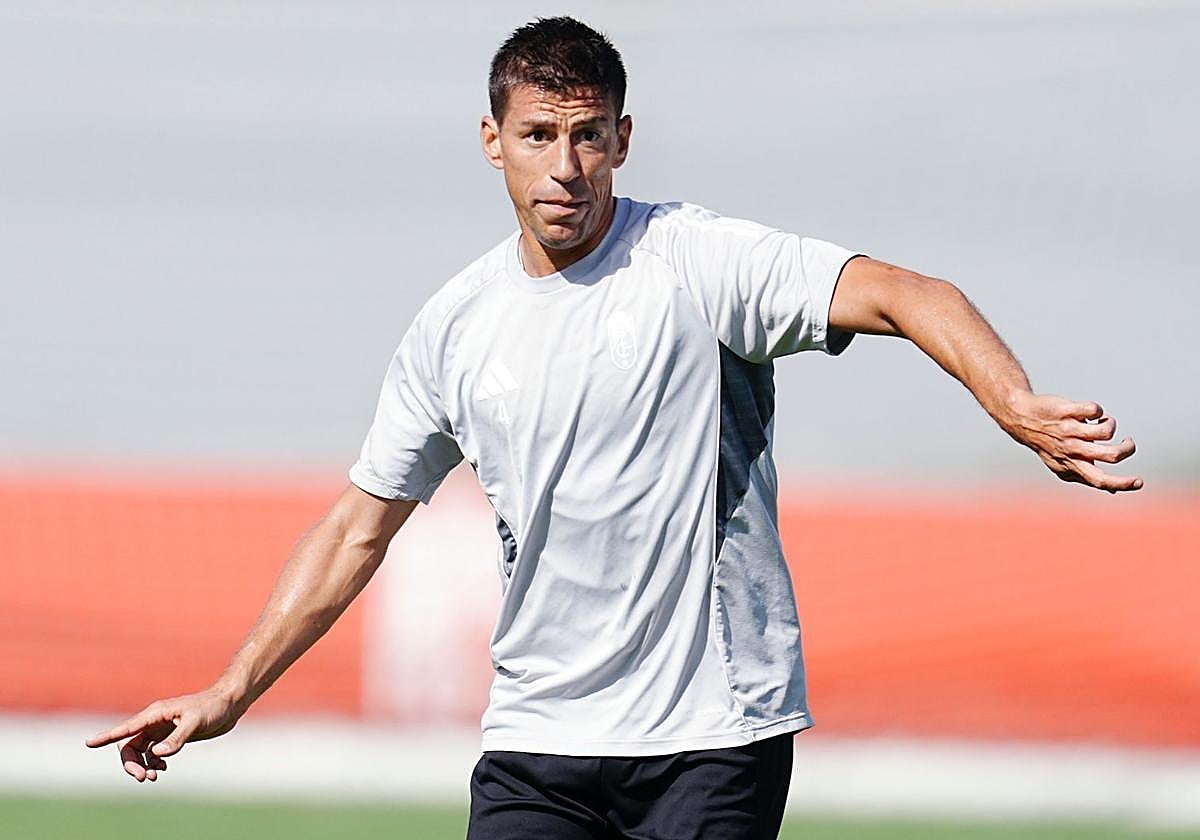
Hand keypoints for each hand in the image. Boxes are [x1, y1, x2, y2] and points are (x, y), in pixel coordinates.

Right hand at [84, 686, 243, 781]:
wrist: (229, 705)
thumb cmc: (212, 708)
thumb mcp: (196, 722)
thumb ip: (177, 738)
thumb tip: (157, 754)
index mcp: (155, 714)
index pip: (126, 728)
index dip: (107, 737)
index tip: (89, 743)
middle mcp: (154, 721)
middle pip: (129, 745)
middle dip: (131, 763)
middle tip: (144, 778)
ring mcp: (161, 729)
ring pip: (139, 751)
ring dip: (142, 765)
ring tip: (154, 777)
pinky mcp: (170, 736)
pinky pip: (152, 753)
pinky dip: (153, 763)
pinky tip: (162, 769)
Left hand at [1000, 392, 1141, 492]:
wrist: (1021, 417)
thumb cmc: (1047, 442)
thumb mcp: (1062, 463)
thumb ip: (1086, 475)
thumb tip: (1112, 491)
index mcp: (1070, 466)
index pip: (1099, 481)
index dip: (1122, 483)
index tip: (1140, 482)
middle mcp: (1070, 450)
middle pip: (1110, 455)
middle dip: (1127, 449)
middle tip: (1128, 441)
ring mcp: (1067, 430)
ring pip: (1105, 431)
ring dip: (1110, 424)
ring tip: (1102, 422)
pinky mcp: (1066, 411)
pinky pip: (1094, 409)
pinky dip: (1098, 410)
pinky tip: (1089, 412)